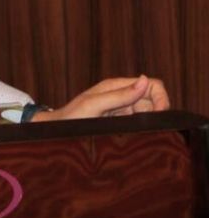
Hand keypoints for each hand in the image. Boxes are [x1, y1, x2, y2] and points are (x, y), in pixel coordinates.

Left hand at [32, 75, 169, 121]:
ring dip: (150, 122)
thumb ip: (119, 95)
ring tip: (139, 134)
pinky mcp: (119, 121)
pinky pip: (139, 122)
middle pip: (153, 99)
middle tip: (149, 129)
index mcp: (116, 86)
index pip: (153, 84)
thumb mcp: (94, 105)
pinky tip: (135, 137)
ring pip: (148, 112)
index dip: (162, 99)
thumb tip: (144, 81)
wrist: (55, 131)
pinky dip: (142, 128)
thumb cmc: (70, 117)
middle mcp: (121, 95)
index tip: (159, 117)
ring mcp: (120, 109)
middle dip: (157, 113)